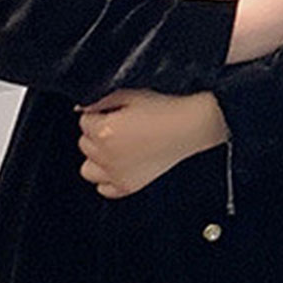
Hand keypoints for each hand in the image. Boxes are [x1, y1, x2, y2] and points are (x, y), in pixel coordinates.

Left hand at [75, 89, 227, 198]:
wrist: (198, 129)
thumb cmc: (172, 110)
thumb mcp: (135, 94)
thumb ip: (103, 99)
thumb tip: (83, 106)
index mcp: (105, 130)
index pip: (84, 120)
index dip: (100, 113)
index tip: (113, 112)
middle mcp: (107, 155)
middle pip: (85, 143)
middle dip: (98, 134)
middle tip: (121, 126)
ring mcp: (118, 175)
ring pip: (89, 168)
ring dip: (99, 157)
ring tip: (119, 147)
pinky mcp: (130, 188)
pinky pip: (105, 188)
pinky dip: (110, 177)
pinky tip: (125, 163)